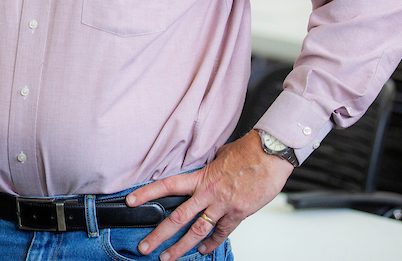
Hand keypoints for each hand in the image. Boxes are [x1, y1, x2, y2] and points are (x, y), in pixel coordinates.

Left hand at [126, 131, 291, 257]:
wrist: (270, 155)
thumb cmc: (248, 152)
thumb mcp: (220, 155)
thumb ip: (208, 167)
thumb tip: (203, 169)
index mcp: (201, 177)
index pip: (167, 185)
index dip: (147, 193)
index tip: (130, 201)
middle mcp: (209, 194)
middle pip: (178, 218)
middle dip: (159, 235)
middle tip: (145, 247)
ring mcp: (223, 206)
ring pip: (197, 232)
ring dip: (181, 247)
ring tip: (168, 258)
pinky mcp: (238, 215)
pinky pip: (221, 233)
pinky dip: (211, 244)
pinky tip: (203, 251)